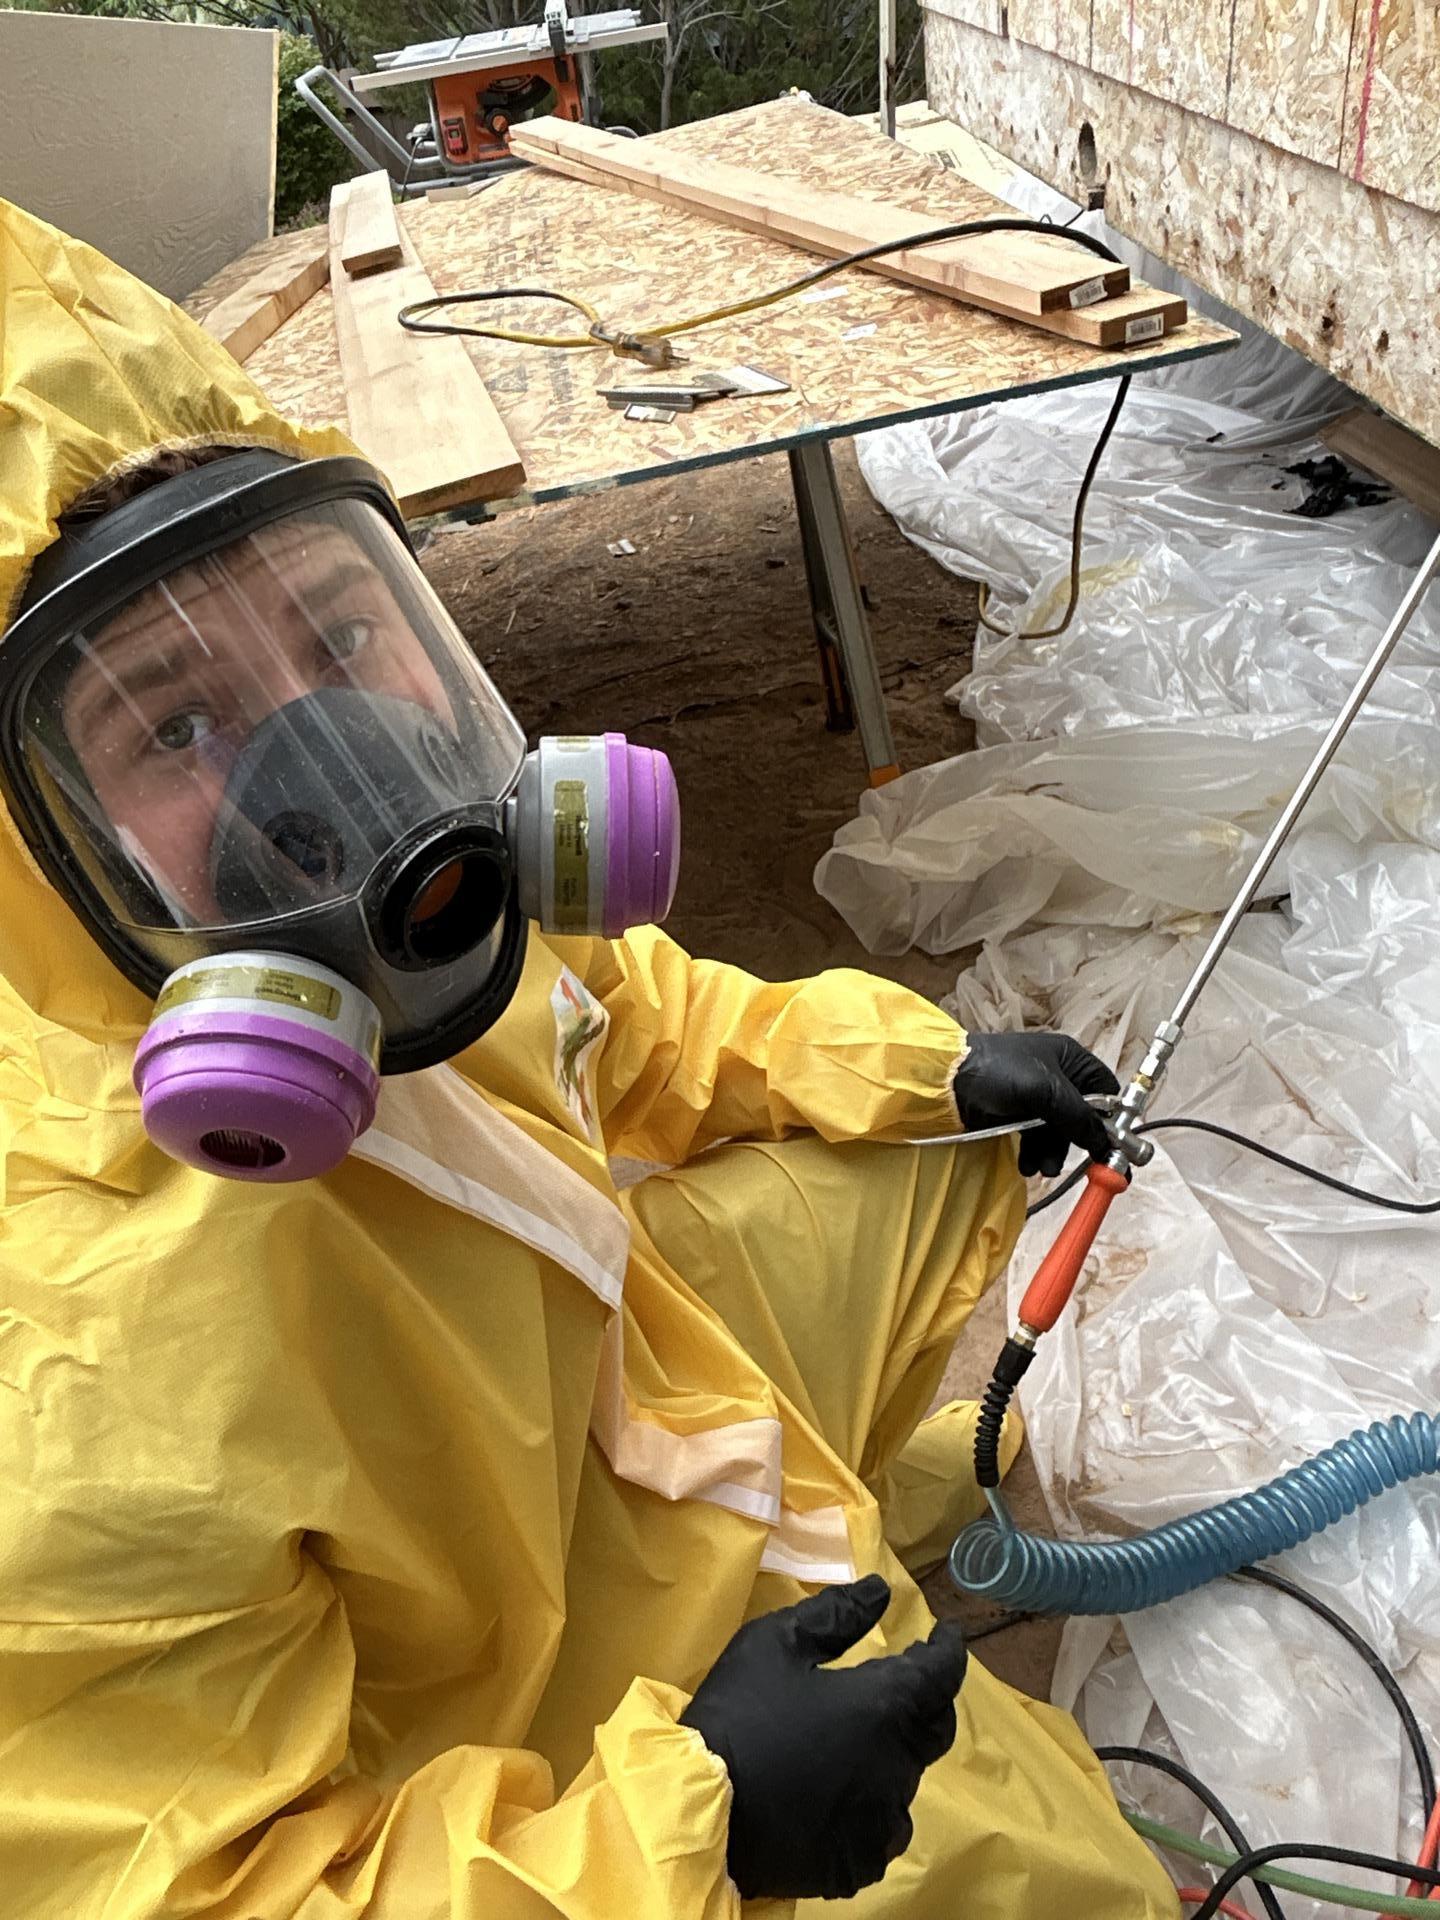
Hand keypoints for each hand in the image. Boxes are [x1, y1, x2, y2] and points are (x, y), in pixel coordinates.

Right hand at [681, 1575, 964, 1900]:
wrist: (698, 1808)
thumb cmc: (739, 1714)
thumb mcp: (776, 1642)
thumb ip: (837, 1614)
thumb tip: (881, 1590)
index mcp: (886, 1708)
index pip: (942, 1673)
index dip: (947, 1650)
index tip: (944, 1635)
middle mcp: (898, 1766)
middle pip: (934, 1728)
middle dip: (925, 1701)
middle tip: (903, 1685)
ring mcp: (881, 1822)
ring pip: (905, 1781)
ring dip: (892, 1757)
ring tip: (857, 1744)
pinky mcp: (859, 1862)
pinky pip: (881, 1829)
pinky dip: (870, 1806)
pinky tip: (838, 1795)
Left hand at [954, 1030, 1118, 1176]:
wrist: (946, 1081)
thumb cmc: (999, 1074)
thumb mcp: (1045, 1092)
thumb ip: (1079, 1117)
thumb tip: (1106, 1143)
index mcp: (1070, 1058)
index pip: (1105, 1089)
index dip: (1110, 1118)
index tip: (1111, 1146)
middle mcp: (1057, 1075)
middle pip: (1082, 1116)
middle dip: (1076, 1142)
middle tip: (1075, 1166)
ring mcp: (1036, 1095)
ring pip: (1058, 1131)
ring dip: (1053, 1153)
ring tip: (1040, 1169)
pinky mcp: (1016, 1113)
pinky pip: (1037, 1137)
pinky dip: (1035, 1152)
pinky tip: (1027, 1166)